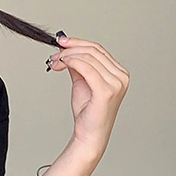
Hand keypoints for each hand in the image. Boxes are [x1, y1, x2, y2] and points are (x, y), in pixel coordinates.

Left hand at [47, 35, 129, 158]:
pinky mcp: (106, 90)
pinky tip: (62, 65)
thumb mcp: (82, 82)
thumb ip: (78, 66)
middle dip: (70, 49)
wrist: (89, 134)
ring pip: (88, 57)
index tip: (62, 42)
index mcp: (118, 73)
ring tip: (55, 62)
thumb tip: (67, 51)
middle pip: (93, 51)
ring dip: (67, 56)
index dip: (78, 43)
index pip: (98, 49)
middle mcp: (120, 76)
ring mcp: (116, 83)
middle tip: (55, 54)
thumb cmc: (88, 112)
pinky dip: (72, 62)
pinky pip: (86, 68)